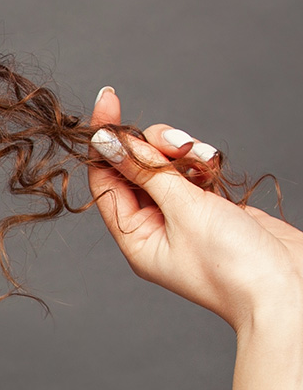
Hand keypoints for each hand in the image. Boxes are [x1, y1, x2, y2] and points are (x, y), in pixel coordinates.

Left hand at [88, 87, 302, 333]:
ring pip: (168, 168)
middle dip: (154, 147)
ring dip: (183, 153)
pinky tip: (213, 164)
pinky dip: (202, 163)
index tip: (108, 100)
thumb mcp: (184, 211)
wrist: (289, 289)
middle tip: (178, 144)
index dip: (105, 140)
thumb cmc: (234, 264)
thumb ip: (147, 172)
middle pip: (136, 169)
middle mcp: (154, 228)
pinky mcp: (214, 210)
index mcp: (135, 238)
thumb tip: (106, 143)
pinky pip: (195, 174)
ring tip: (203, 158)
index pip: (105, 179)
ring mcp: (185, 218)